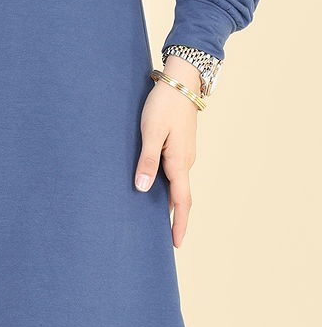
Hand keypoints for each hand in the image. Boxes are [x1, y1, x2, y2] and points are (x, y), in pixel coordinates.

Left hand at [134, 55, 201, 248]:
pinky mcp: (179, 144)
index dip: (179, 224)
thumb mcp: (151, 132)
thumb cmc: (163, 104)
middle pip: (181, 196)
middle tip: (164, 238)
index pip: (182, 201)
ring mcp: (184, 153)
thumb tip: (142, 189)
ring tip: (155, 218)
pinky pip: (174, 172)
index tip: (176, 244)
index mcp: (180, 162)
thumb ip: (147, 160)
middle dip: (175, 218)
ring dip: (170, 201)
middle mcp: (185, 161)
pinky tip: (155, 186)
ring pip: (177, 183)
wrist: (180, 81)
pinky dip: (168, 185)